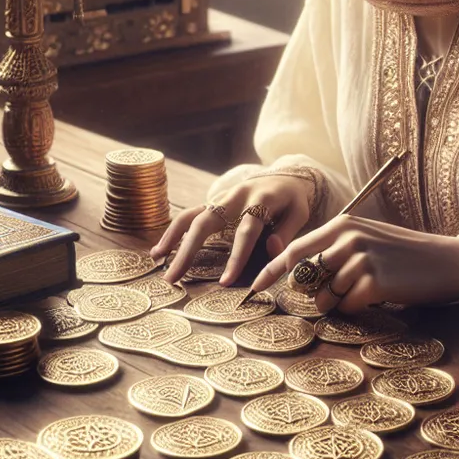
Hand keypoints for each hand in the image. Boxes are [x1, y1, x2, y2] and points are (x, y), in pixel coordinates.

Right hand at [151, 174, 315, 285]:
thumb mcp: (300, 212)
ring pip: (191, 215)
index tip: (225, 282)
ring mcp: (220, 198)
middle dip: (188, 250)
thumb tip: (271, 252)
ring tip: (157, 259)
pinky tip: (161, 250)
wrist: (284, 175)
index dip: (236, 257)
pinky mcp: (213, 202)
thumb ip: (287, 232)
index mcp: (260, 200)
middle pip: (206, 222)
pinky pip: (189, 215)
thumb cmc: (293, 200)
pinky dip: (173, 232)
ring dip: (172, 238)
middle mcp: (235, 197)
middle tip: (174, 277)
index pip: (246, 231)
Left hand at [249, 216, 458, 312]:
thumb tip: (298, 277)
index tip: (252, 290)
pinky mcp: (373, 281)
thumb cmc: (404, 255)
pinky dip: (359, 308)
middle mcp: (346, 238)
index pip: (294, 251)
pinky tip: (380, 295)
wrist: (448, 262)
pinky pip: (347, 307)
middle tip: (342, 291)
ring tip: (369, 289)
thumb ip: (333, 251)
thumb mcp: (366, 240)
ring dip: (340, 302)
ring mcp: (359, 259)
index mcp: (342, 224)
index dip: (270, 273)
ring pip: (325, 297)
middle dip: (313, 294)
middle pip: (305, 278)